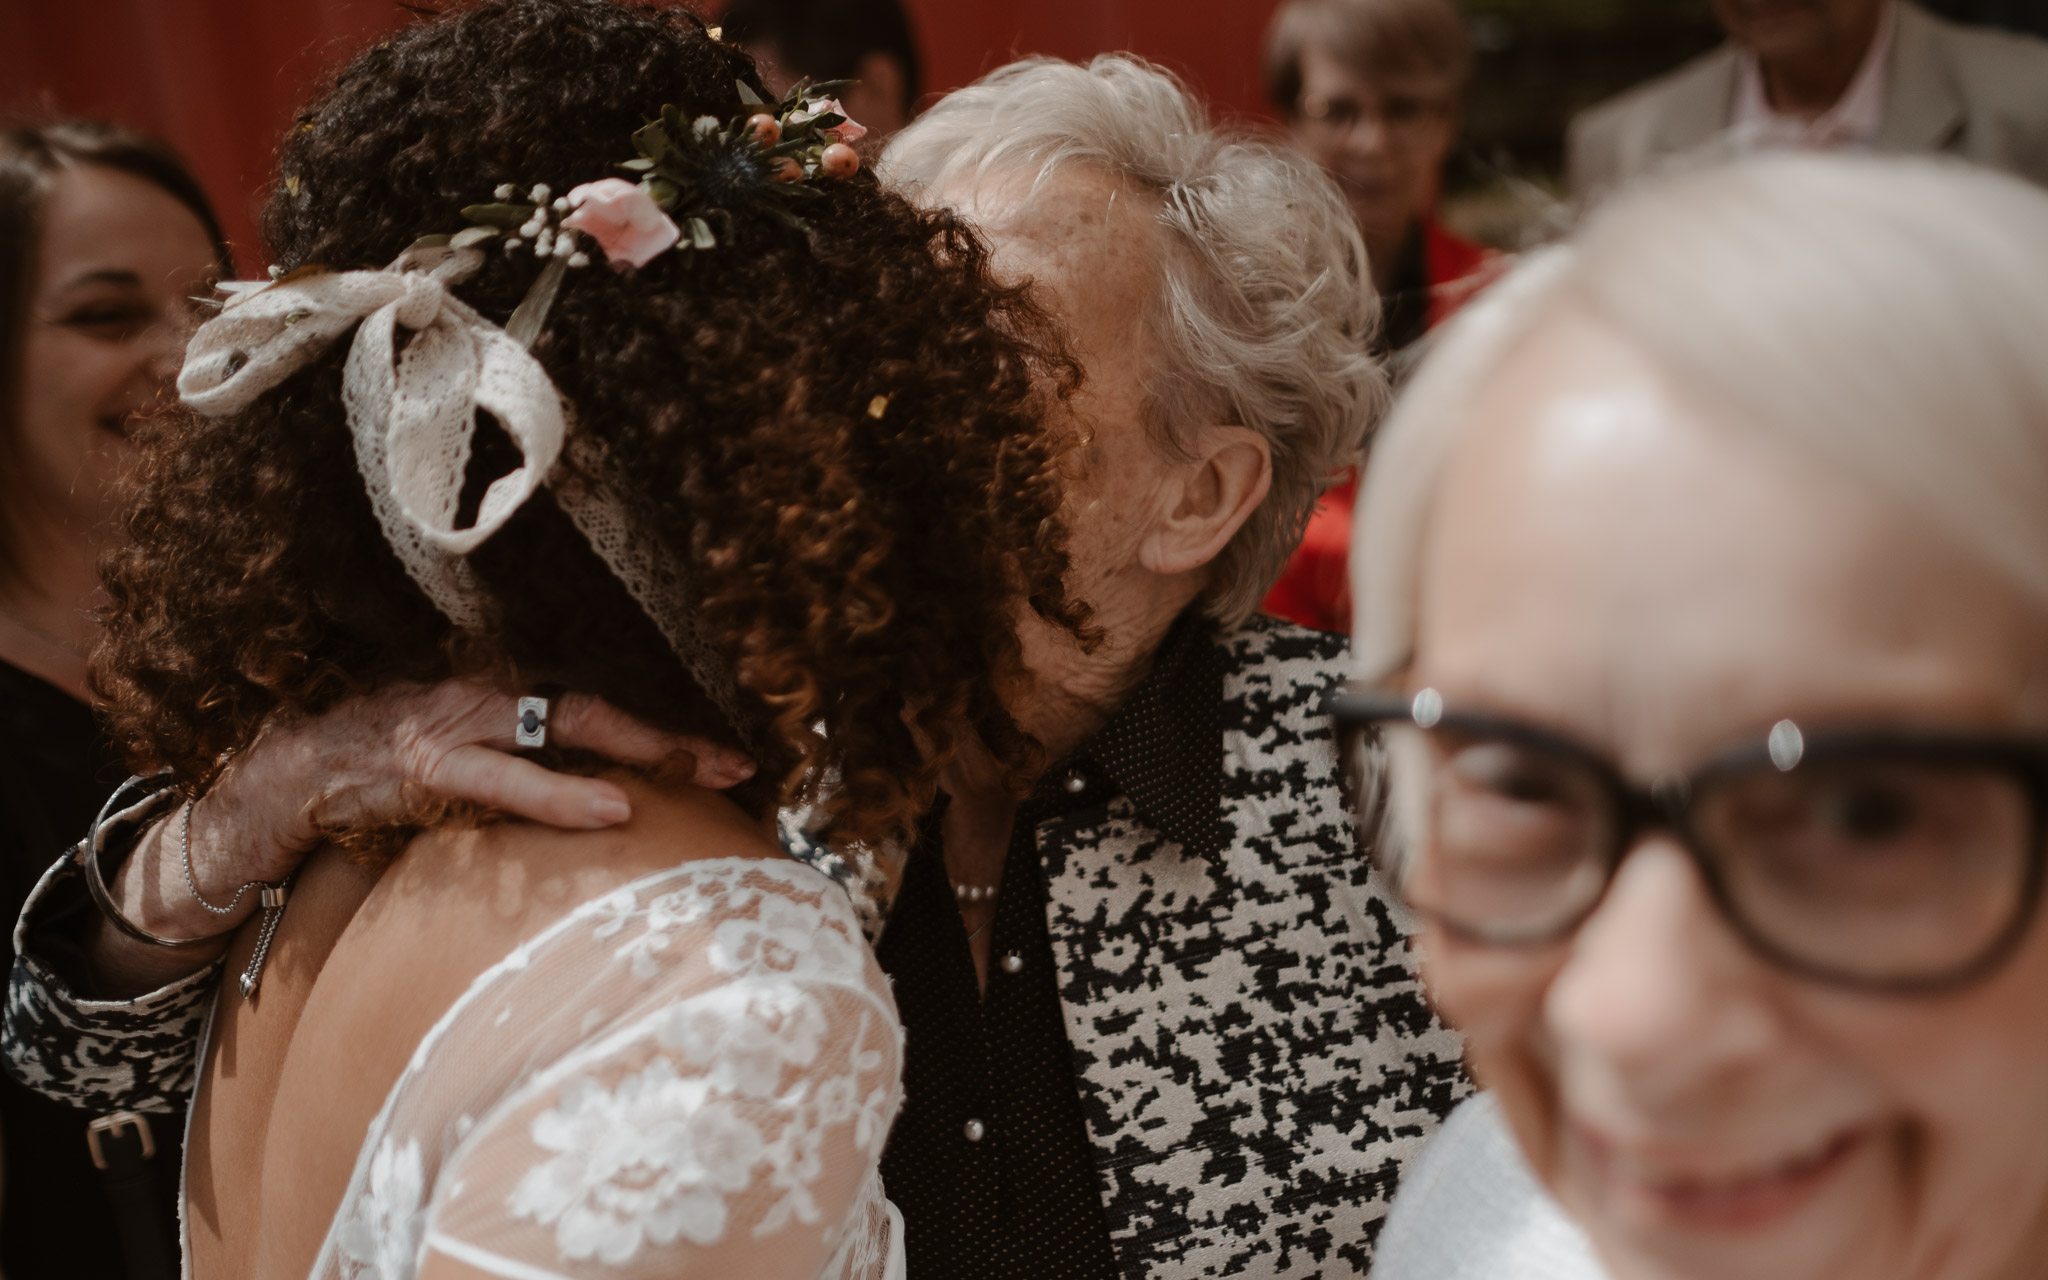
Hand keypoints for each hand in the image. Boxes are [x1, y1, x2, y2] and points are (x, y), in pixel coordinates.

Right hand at [90, 681, 753, 992]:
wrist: (294, 768)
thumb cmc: (392, 754)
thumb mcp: (470, 739)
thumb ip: (529, 746)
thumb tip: (607, 780)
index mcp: (508, 677)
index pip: (601, 689)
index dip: (665, 711)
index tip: (729, 738)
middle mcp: (494, 686)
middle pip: (604, 698)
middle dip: (675, 731)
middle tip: (740, 761)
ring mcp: (464, 722)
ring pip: (572, 724)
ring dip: (646, 750)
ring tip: (707, 773)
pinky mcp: (432, 766)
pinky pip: (510, 780)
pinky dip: (565, 796)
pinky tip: (614, 811)